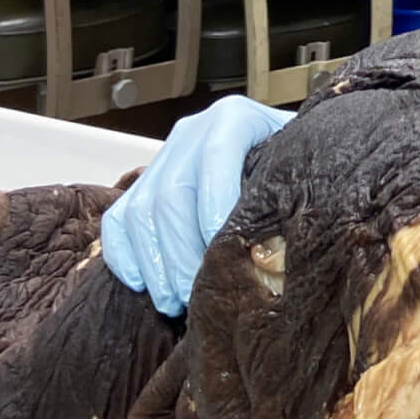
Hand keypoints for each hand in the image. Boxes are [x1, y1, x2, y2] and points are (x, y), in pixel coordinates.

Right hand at [100, 96, 288, 315]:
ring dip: (155, 262)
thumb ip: (293, 188)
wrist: (278, 148)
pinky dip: (125, 254)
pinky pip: (118, 219)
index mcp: (235, 118)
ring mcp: (164, 156)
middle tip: (197, 293)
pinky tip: (143, 284)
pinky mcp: (142, 183)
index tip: (224, 254)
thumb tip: (286, 246)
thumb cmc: (295, 164)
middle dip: (181, 251)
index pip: (215, 157)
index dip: (215, 205)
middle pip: (171, 192)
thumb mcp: (301, 163)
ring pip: (140, 211)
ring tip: (174, 300)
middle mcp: (192, 132)